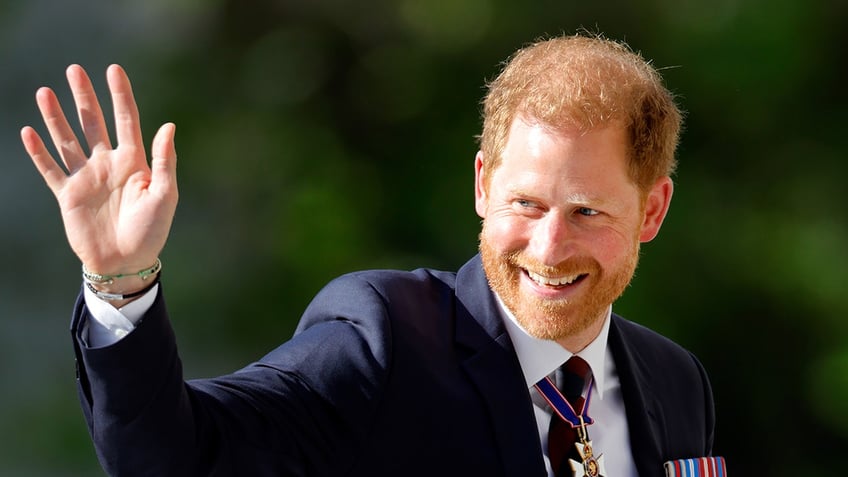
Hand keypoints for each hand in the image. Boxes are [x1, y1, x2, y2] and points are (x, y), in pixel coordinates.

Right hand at [21, 64, 177, 277]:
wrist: (126, 263)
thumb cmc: (151, 231)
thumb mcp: (165, 195)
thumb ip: (164, 161)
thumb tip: (168, 125)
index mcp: (134, 162)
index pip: (127, 120)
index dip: (120, 95)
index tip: (113, 69)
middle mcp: (108, 164)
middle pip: (93, 123)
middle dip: (84, 97)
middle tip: (74, 70)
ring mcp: (87, 178)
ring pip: (68, 140)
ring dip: (56, 117)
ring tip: (45, 92)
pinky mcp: (68, 195)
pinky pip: (50, 169)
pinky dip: (39, 152)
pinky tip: (29, 132)